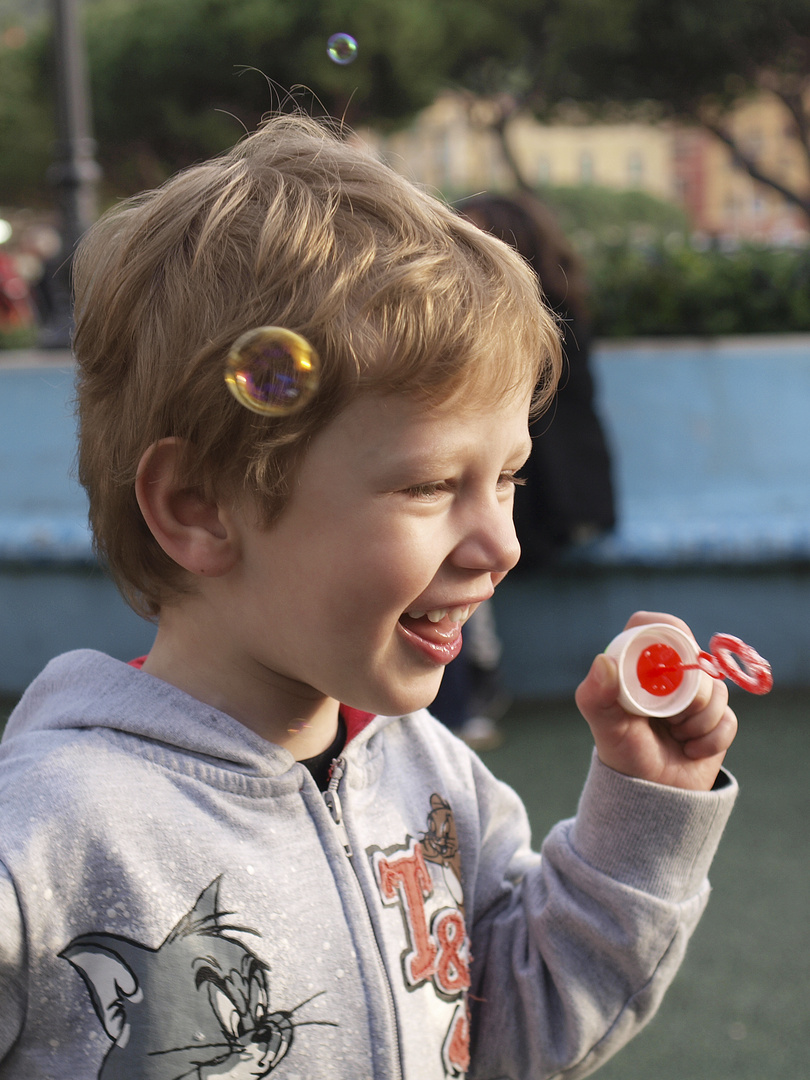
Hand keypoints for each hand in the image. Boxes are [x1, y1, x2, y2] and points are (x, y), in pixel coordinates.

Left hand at [575, 611, 737, 790]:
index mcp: (637, 666)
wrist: (652, 796)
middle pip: (695, 660)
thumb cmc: (623, 754)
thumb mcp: (605, 726)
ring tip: (676, 736)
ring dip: (698, 721)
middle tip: (670, 718)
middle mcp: (668, 675)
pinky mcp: (718, 719)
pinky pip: (729, 720)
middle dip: (688, 694)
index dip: (668, 633)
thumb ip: (596, 696)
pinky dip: (711, 739)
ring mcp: (696, 696)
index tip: (672, 658)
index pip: (654, 626)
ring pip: (717, 691)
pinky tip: (691, 750)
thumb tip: (603, 662)